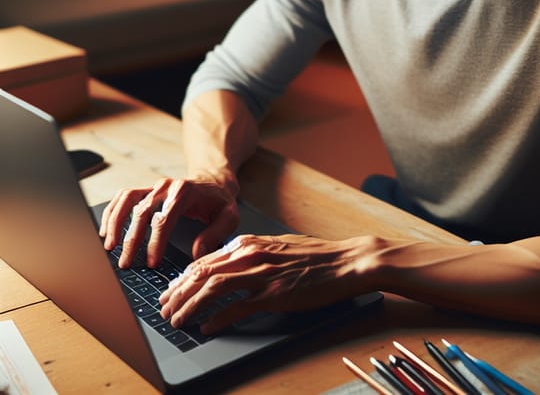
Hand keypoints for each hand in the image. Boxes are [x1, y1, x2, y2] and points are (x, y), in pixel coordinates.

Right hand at [99, 176, 239, 267]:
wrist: (215, 182)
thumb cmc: (220, 201)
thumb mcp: (229, 216)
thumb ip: (216, 234)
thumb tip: (197, 253)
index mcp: (185, 192)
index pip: (164, 219)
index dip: (155, 242)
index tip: (151, 262)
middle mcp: (167, 187)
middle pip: (142, 211)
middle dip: (132, 239)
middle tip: (125, 263)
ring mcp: (154, 187)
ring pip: (128, 200)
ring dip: (115, 223)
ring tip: (109, 246)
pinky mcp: (147, 190)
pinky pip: (123, 197)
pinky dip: (112, 212)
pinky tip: (106, 230)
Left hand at [159, 233, 377, 332]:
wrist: (345, 261)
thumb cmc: (315, 255)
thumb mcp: (278, 246)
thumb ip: (252, 252)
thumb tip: (230, 264)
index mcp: (250, 243)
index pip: (204, 260)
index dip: (182, 278)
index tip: (170, 291)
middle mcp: (251, 255)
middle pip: (201, 273)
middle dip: (177, 292)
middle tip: (163, 309)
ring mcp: (262, 274)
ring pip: (212, 288)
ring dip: (189, 305)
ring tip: (176, 320)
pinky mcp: (275, 294)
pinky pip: (238, 307)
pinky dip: (218, 318)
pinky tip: (207, 327)